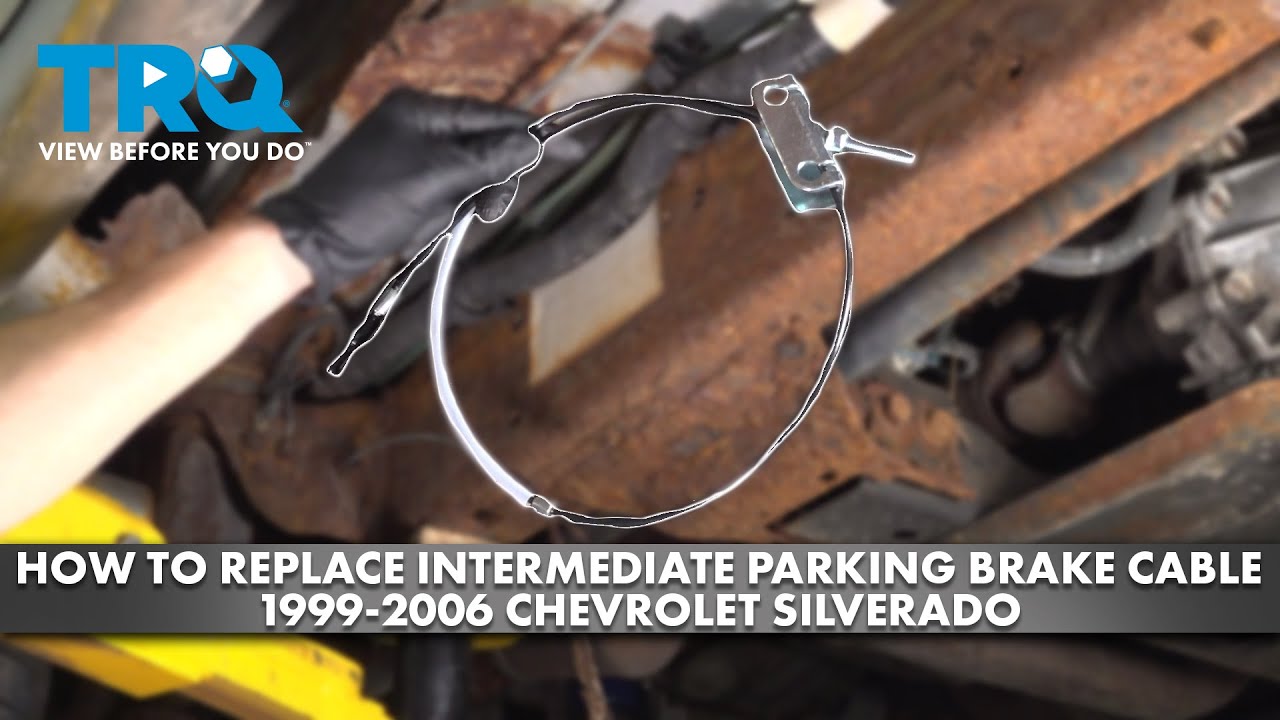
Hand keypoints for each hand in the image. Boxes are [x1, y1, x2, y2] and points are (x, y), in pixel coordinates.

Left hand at [258, 88, 538, 298]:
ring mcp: (411, 156)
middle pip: (483, 146)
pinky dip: (445, 215)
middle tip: (488, 206)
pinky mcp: (408, 186)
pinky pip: (447, 196)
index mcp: (419, 109)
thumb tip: (534, 143)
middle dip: (489, 179)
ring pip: (469, 175)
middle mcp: (417, 125)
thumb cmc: (368, 204)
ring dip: (465, 202)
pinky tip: (424, 228)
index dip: (531, 135)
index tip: (572, 148)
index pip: (490, 117)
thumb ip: (487, 159)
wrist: (315, 243)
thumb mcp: (435, 179)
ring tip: (444, 221)